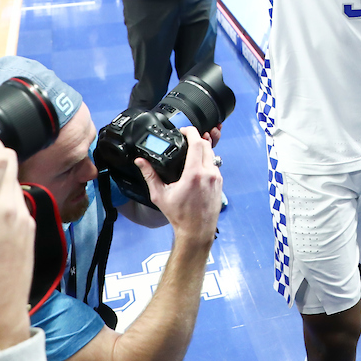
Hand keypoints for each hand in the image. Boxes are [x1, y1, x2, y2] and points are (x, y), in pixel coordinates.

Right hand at [138, 127, 221, 244]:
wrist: (196, 231)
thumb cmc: (179, 215)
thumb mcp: (160, 195)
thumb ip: (150, 175)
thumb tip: (140, 162)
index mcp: (194, 174)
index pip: (197, 143)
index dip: (190, 132)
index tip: (183, 130)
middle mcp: (208, 173)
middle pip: (206, 145)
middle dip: (196, 138)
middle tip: (186, 138)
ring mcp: (217, 178)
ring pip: (212, 154)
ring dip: (203, 148)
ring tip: (191, 150)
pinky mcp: (220, 183)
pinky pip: (214, 165)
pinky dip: (206, 160)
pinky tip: (197, 164)